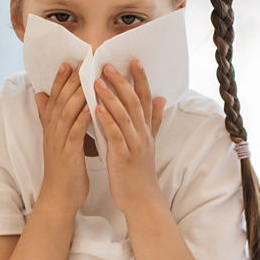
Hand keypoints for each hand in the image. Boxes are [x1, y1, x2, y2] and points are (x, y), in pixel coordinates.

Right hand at [34, 62, 90, 214]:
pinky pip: (75, 132)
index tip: (69, 62)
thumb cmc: (64, 169)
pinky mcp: (68, 154)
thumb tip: (41, 95)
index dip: (60, 80)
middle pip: (60, 100)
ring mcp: (59, 142)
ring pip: (67, 112)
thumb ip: (51, 118)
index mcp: (52, 128)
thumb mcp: (57, 140)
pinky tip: (92, 107)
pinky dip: (83, 118)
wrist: (60, 197)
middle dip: (70, 80)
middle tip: (80, 61)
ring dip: (77, 94)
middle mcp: (53, 132)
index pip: (55, 98)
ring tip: (88, 77)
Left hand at [93, 59, 167, 214]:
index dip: (141, 79)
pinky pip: (115, 135)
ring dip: (111, 96)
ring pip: (125, 115)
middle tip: (108, 65)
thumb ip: (154, 120)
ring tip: (98, 81)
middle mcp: (143, 134)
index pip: (146, 98)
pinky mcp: (123, 157)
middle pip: (135, 102)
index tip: (134, 60)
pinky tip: (97, 108)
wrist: (141, 199)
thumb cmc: (140, 170)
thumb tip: (162, 98)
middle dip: (122, 82)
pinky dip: (107, 120)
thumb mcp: (149, 142)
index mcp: (147, 129)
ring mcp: (134, 145)